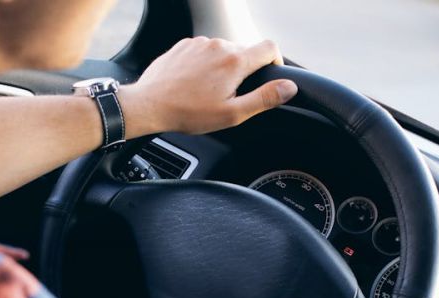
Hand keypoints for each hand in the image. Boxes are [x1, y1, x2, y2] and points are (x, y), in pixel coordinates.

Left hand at [119, 37, 297, 136]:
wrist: (149, 104)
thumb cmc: (188, 113)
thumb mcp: (232, 113)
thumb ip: (264, 98)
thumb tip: (289, 87)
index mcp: (235, 61)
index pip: (270, 48)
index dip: (276, 62)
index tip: (269, 77)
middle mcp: (219, 45)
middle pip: (245, 51)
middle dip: (244, 71)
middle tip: (231, 95)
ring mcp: (200, 43)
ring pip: (224, 51)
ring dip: (223, 68)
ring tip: (209, 92)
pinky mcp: (184, 45)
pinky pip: (204, 51)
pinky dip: (205, 64)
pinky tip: (194, 84)